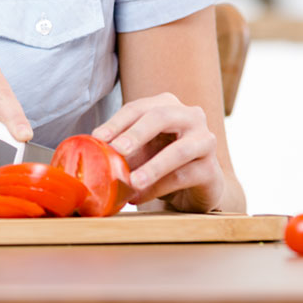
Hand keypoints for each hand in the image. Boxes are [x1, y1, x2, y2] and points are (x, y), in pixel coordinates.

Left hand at [92, 92, 224, 211]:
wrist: (197, 185)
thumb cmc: (163, 159)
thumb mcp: (141, 150)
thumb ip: (122, 148)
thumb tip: (92, 153)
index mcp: (167, 104)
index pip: (138, 107)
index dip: (117, 121)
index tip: (98, 137)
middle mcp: (190, 116)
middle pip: (161, 117)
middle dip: (137, 133)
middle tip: (118, 149)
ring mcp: (205, 140)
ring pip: (178, 151)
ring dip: (152, 167)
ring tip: (132, 181)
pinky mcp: (211, 169)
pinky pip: (183, 176)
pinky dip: (159, 188)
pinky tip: (141, 197)